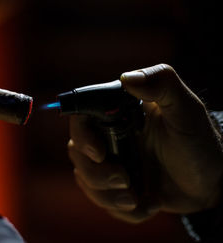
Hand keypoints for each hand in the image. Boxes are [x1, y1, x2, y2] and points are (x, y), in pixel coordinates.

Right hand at [68, 64, 222, 222]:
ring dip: (108, 195)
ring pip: (86, 179)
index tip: (100, 154)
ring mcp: (111, 162)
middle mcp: (109, 137)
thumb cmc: (200, 142)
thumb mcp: (186, 111)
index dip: (82, 136)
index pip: (82, 117)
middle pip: (77, 152)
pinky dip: (122, 210)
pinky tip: (148, 204)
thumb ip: (162, 84)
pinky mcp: (115, 186)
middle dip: (97, 174)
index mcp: (118, 114)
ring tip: (138, 198)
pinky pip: (102, 201)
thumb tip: (128, 77)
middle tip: (126, 181)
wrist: (212, 183)